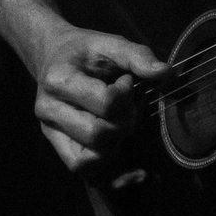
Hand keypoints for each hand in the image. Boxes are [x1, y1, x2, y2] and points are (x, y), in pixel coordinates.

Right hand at [26, 25, 168, 176]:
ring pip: (90, 159)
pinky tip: (130, 162)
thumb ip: (138, 57)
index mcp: (58, 80)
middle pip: (98, 135)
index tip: (127, 81)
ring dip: (116, 145)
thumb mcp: (110, 44)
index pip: (105, 103)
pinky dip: (110, 172)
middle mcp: (48, 109)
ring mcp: (50, 131)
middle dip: (125, 123)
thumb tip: (167, 74)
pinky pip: (82, 169)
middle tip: (127, 107)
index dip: (127, 96)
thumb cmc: (85, 52)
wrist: (53, 57)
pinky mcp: (58, 146)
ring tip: (119, 123)